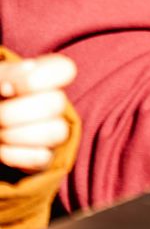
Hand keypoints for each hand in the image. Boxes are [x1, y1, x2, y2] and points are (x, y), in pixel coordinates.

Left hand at [0, 53, 75, 171]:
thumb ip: (7, 72)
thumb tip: (21, 76)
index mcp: (45, 78)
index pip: (65, 69)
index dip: (35, 79)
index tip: (6, 88)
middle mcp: (56, 104)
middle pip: (57, 103)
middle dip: (15, 112)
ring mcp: (53, 132)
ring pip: (57, 132)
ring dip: (16, 134)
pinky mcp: (46, 159)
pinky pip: (42, 158)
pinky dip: (15, 154)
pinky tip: (2, 149)